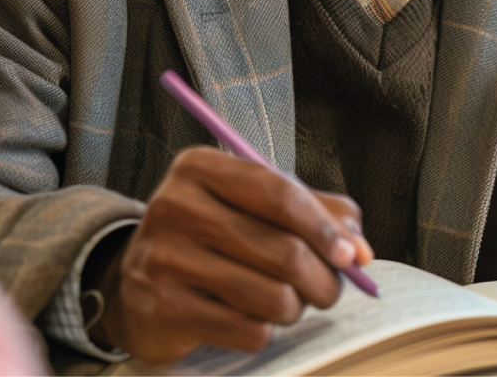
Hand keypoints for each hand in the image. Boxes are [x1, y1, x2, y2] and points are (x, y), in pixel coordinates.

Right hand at [94, 146, 373, 363]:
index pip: (279, 193)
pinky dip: (265, 329)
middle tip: (331, 288)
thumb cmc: (212, 233)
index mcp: (200, 166)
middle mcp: (176, 206)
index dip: (324, 227)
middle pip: (282, 250)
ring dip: (296, 307)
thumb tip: (360, 248)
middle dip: (323, 278)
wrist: (136, 279)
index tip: (353, 254)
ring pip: (271, 296)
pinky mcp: (164, 309)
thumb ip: (312, 211)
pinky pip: (248, 330)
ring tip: (290, 301)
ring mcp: (165, 259)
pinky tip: (253, 317)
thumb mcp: (253, 203)